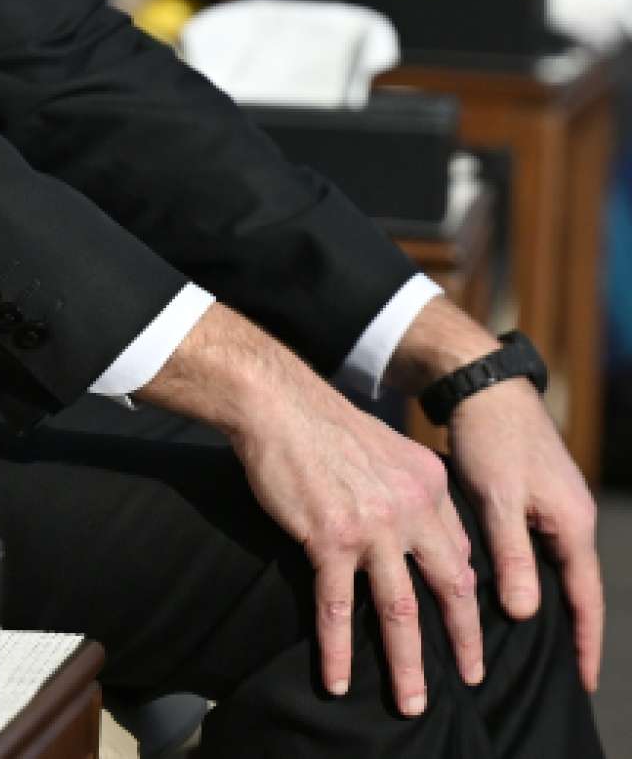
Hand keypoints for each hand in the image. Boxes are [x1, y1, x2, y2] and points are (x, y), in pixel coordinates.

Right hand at [138, 306, 481, 714]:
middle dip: (463, 641)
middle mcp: (411, 508)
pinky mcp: (329, 538)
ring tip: (412, 703)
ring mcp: (372, 526)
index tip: (466, 626)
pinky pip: (336, 607)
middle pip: (448, 587)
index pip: (459, 551)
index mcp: (430, 484)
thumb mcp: (390, 449)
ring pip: (399, 610)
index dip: (464, 593)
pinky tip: (338, 681)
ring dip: (407, 664)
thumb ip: (416, 493)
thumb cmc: (327, 426)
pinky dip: (338, 650)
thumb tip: (435, 541)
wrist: (279, 404)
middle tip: (471, 678)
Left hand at [386, 294, 601, 692]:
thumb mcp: (498, 500)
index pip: (585, 597)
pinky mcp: (533, 493)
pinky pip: (539, 546)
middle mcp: (571, 516)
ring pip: (555, 566)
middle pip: (576, 586)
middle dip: (570, 629)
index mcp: (572, 523)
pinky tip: (513, 589)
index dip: (584, 642)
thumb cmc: (490, 439)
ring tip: (537, 643)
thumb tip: (527, 614)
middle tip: (560, 673)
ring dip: (549, 602)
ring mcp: (554, 504)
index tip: (583, 682)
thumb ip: (514, 557)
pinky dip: (531, 573)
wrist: (481, 384)